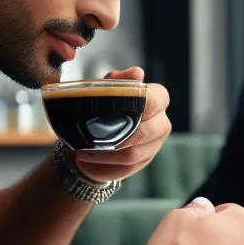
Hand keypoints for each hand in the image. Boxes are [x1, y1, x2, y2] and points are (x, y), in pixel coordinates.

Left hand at [70, 67, 170, 183]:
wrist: (102, 129)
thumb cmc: (107, 104)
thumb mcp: (108, 88)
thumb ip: (119, 80)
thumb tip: (137, 73)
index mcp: (158, 99)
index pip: (154, 101)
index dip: (137, 107)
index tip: (113, 112)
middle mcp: (161, 123)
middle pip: (145, 133)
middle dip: (115, 139)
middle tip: (88, 142)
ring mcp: (155, 145)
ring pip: (133, 156)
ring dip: (104, 158)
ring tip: (82, 155)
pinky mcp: (144, 162)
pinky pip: (126, 171)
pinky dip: (104, 170)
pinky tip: (87, 166)